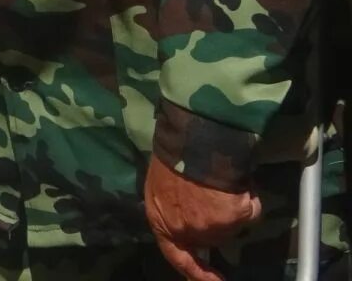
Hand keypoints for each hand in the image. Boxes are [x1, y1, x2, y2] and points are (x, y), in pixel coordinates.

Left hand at [145, 156, 260, 280]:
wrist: (191, 142)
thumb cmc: (171, 158)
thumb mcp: (160, 186)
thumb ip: (172, 208)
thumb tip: (190, 213)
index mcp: (162, 223)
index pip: (177, 256)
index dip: (196, 272)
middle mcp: (186, 231)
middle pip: (212, 237)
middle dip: (217, 219)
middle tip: (214, 192)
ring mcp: (210, 228)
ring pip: (233, 224)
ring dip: (232, 207)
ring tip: (222, 181)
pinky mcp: (233, 219)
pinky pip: (250, 212)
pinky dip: (248, 199)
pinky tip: (237, 182)